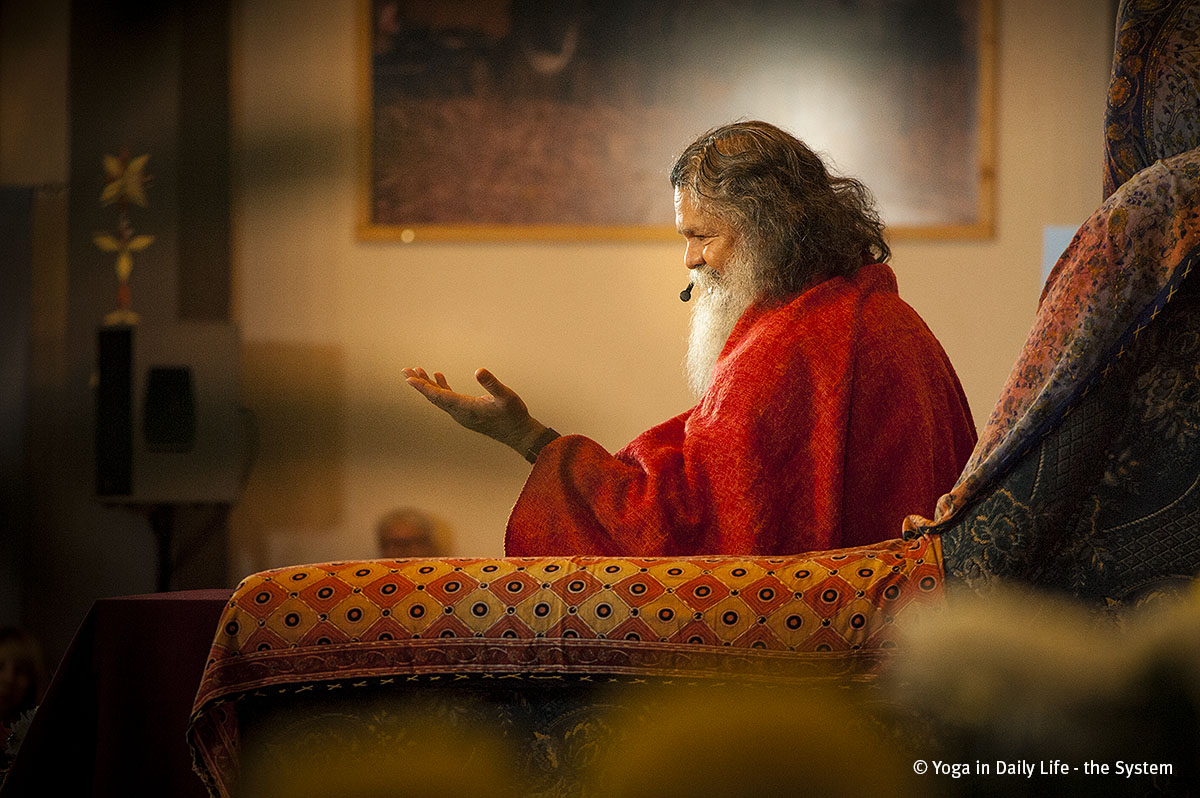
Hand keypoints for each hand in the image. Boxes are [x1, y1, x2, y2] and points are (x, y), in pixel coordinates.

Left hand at [403, 367, 546, 455]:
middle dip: (419, 383)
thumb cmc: (513, 415)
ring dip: (428, 384)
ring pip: (440, 397)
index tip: (409, 379)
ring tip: (416, 371)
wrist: (518, 432)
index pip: (439, 396)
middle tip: (404, 371)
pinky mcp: (466, 412)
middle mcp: (460, 412)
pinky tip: (438, 376)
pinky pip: (449, 398)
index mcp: (466, 408)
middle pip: (434, 397)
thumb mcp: (506, 397)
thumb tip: (479, 370)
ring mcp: (462, 413)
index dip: (424, 387)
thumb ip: (492, 384)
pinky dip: (441, 387)